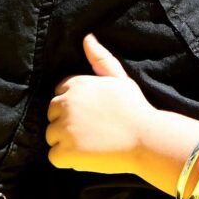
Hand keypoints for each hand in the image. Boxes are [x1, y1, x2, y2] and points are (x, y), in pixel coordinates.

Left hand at [46, 34, 156, 174]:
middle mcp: (65, 104)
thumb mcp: (119, 78)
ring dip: (67, 142)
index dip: (75, 106)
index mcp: (75, 84)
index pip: (60, 94)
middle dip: (67, 122)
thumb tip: (87, 38)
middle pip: (52, 115)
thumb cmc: (134, 107)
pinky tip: (88, 155)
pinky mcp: (65, 152)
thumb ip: (100, 58)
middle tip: (93, 129)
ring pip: (52, 136)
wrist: (147, 138)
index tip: (92, 114)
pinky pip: (55, 157)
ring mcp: (64, 128)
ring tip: (92, 142)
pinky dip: (68, 160)